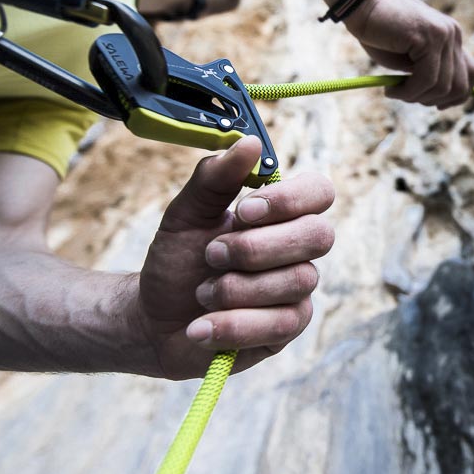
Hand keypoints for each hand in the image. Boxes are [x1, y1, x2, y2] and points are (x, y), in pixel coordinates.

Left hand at [137, 136, 334, 379]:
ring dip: (236, 288)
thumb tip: (250, 143)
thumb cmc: (178, 260)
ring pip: (296, 282)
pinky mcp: (286, 331)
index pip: (320, 192)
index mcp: (282, 215)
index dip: (290, 199)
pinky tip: (199, 328)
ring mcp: (297, 292)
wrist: (154, 318)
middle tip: (212, 254)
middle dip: (258, 246)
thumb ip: (215, 177)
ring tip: (201, 293)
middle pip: (318, 236)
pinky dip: (231, 325)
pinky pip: (278, 325)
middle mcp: (298, 250)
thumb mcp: (187, 213)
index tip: (244, 209)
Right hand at [343, 0, 473, 108]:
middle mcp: (453, 34)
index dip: (458, 96)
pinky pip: (427, 79)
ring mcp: (443, 34)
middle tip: (407, 96)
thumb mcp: (410, 58)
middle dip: (433, 100)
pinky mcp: (429, 38)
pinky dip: (407, 92)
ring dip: (416, 97)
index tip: (436, 105)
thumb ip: (428, 71)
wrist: (360, 4)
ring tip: (394, 91)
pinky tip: (390, 89)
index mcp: (452, 37)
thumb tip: (443, 99)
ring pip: (442, 86)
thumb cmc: (379, 33)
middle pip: (460, 86)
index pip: (472, 74)